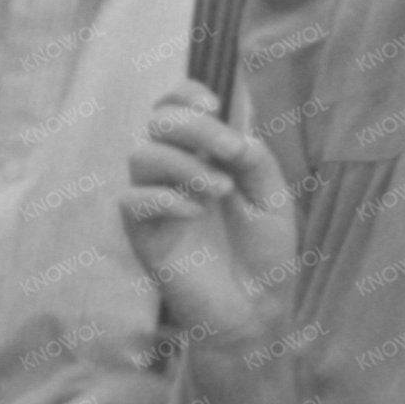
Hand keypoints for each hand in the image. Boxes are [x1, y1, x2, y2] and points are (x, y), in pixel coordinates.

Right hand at [119, 82, 299, 350]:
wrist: (256, 308)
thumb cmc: (265, 252)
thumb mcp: (273, 198)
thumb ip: (255, 160)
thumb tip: (233, 134)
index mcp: (204, 156)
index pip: (175, 107)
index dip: (186, 94)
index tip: (213, 105)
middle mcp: (174, 171)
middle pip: (157, 122)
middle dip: (193, 127)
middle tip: (230, 152)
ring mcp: (156, 201)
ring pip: (141, 155)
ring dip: (184, 164)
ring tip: (220, 191)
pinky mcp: (142, 233)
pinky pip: (131, 200)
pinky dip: (163, 198)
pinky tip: (194, 213)